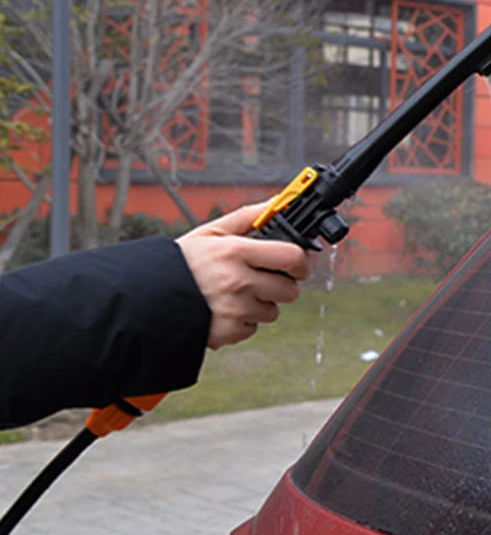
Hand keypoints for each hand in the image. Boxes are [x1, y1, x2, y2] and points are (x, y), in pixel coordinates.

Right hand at [177, 202, 309, 348]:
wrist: (147, 297)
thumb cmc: (181, 263)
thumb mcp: (211, 232)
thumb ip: (248, 217)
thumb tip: (278, 202)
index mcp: (236, 252)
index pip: (292, 257)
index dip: (300, 263)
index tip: (296, 265)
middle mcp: (238, 281)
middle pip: (290, 290)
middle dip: (281, 286)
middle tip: (262, 280)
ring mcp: (235, 309)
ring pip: (272, 311)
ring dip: (260, 304)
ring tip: (234, 294)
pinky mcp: (228, 332)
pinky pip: (253, 328)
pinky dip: (243, 322)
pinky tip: (223, 310)